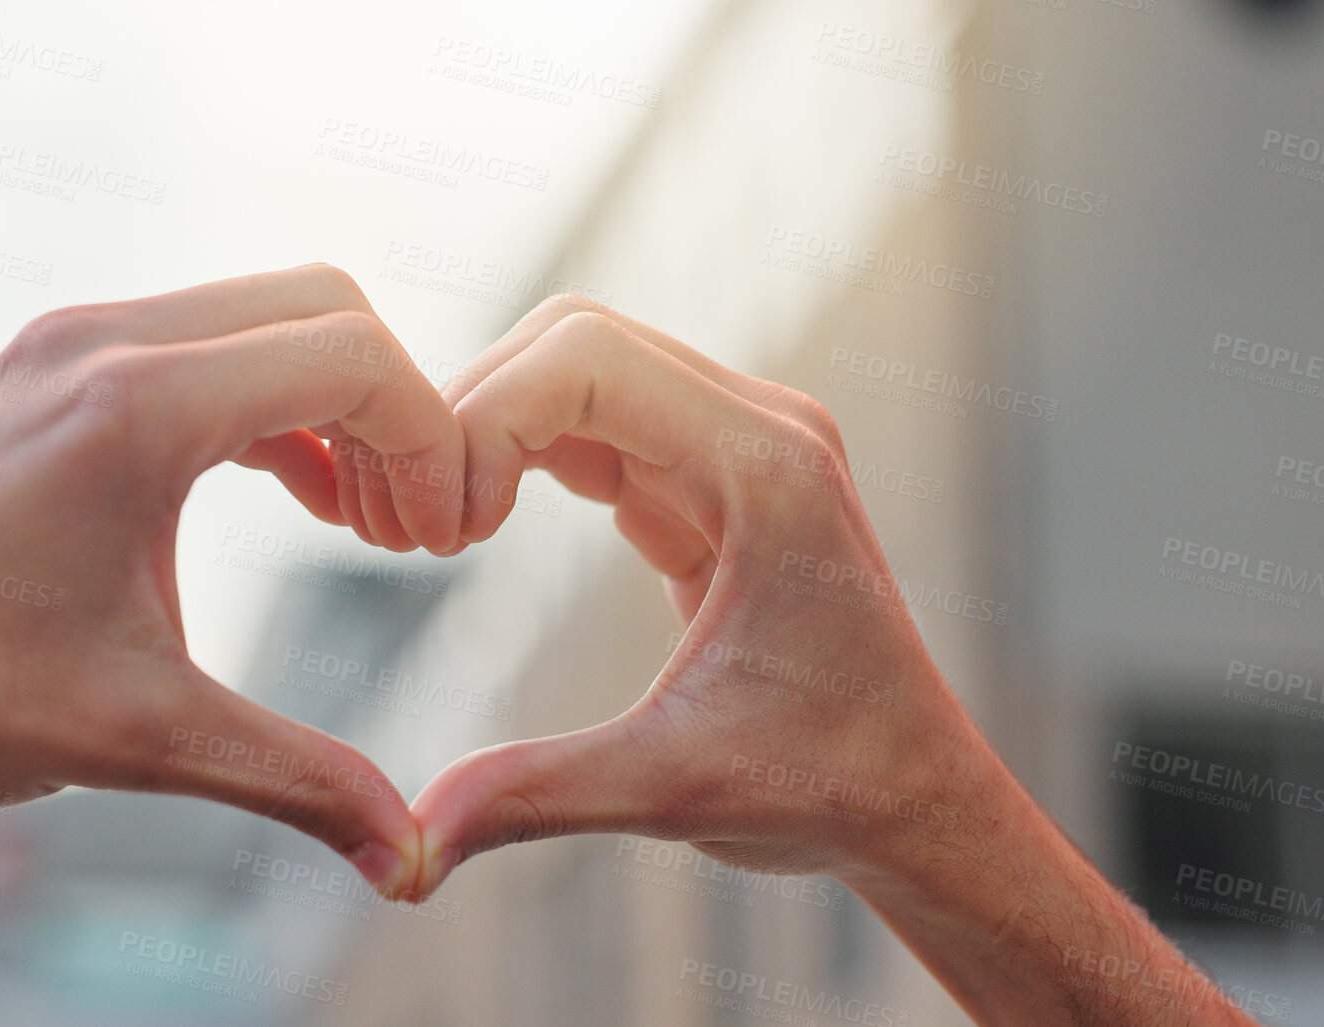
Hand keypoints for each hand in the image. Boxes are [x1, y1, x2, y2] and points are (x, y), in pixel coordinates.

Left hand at [0, 264, 463, 897]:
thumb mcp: (140, 739)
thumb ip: (296, 779)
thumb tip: (411, 862)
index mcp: (134, 407)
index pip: (352, 357)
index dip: (431, 442)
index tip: (445, 543)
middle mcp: (104, 342)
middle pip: (325, 309)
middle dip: (398, 414)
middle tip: (415, 534)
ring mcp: (71, 344)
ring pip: (267, 318)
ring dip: (338, 407)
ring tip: (369, 526)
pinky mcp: (52, 368)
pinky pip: (207, 348)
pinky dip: (275, 408)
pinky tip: (300, 497)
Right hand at [406, 294, 962, 890]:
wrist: (916, 799)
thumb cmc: (829, 786)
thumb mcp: (672, 791)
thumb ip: (533, 796)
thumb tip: (406, 856)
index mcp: (765, 468)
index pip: (585, 360)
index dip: (483, 420)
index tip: (440, 533)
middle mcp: (758, 428)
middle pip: (572, 341)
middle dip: (474, 413)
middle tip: (416, 525)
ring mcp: (738, 443)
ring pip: (578, 370)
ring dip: (493, 428)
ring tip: (438, 528)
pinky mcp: (712, 476)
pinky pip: (597, 422)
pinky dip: (525, 453)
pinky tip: (480, 524)